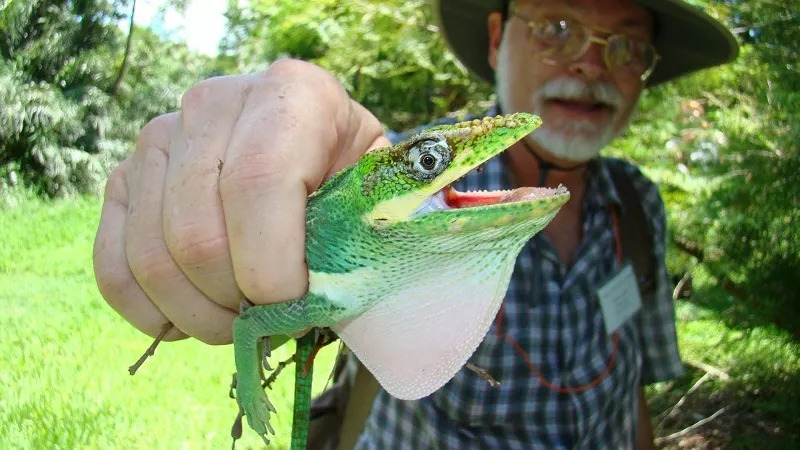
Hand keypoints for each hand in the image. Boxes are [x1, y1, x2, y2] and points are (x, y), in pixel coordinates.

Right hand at [93, 59, 389, 343]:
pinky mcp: (121, 181)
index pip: (259, 183)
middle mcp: (212, 103)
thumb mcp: (374, 198)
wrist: (310, 157)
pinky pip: (114, 269)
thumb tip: (314, 300)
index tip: (296, 308)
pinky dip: (153, 315)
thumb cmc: (351, 184)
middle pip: (198, 233)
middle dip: (238, 304)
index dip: (273, 265)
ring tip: (242, 325)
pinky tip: (195, 320)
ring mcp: (157, 139)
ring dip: (201, 318)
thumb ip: (358, 235)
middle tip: (273, 323)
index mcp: (291, 93)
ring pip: (153, 259)